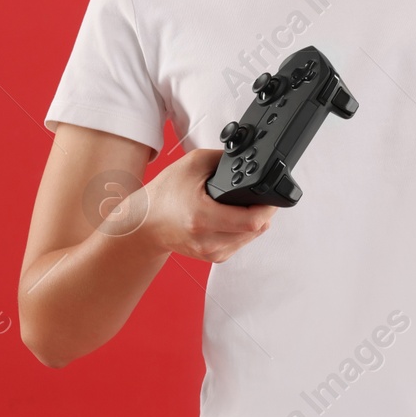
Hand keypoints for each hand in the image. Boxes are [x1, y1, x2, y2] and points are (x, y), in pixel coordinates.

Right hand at [126, 147, 278, 262]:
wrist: (145, 223)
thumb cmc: (165, 194)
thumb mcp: (193, 164)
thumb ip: (224, 159)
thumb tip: (250, 159)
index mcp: (202, 218)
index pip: (252, 221)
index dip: (268, 207)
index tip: (270, 193)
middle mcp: (208, 241)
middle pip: (257, 230)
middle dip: (265, 211)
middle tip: (260, 194)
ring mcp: (211, 253)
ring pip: (252, 238)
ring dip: (256, 221)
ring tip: (245, 204)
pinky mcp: (213, 258)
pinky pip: (241, 244)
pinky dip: (244, 230)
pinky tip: (235, 217)